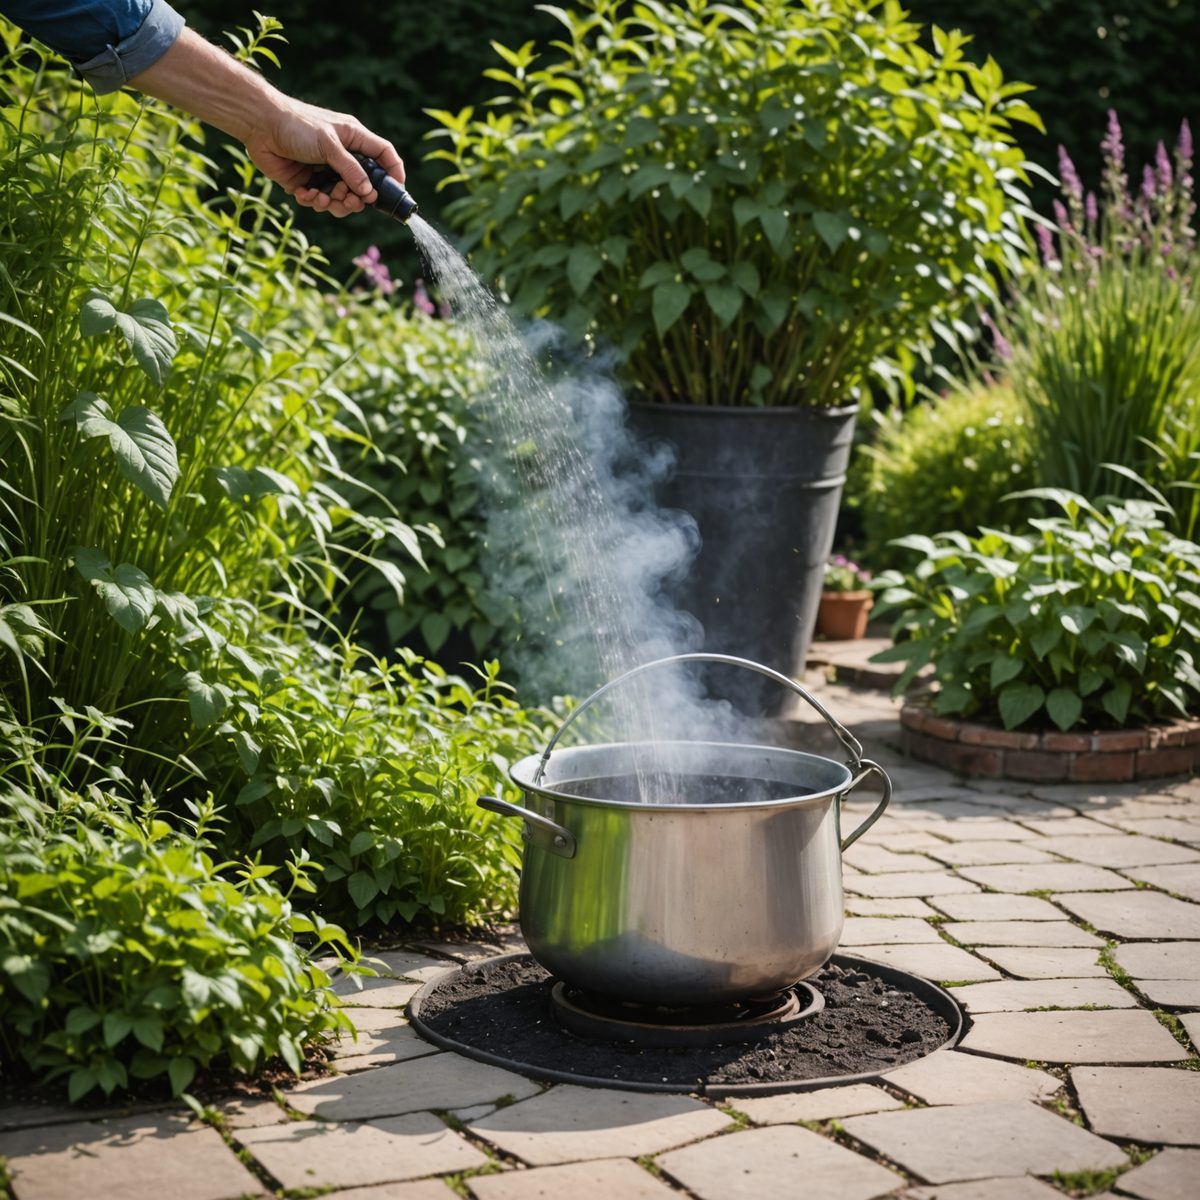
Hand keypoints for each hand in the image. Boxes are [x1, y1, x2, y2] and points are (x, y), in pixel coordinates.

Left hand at [244, 96, 405, 217]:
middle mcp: (343, 157)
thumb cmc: (296, 125)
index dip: (394, 174)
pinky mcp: (308, 183)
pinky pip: (320, 201)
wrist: (259, 125)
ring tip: (320, 197)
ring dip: (334, 203)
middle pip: (364, 187)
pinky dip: (314, 201)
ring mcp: (326, 171)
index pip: (384, 157)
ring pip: (342, 199)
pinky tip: (303, 192)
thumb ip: (351, 169)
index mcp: (354, 140)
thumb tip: (369, 193)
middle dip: (356, 199)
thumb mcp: (329, 144)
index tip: (395, 193)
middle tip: (346, 199)